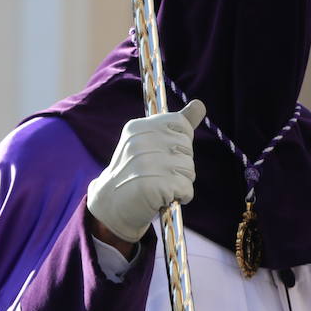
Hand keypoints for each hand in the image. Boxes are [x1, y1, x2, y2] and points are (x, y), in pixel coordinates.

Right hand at [87, 101, 203, 248]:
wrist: (110, 206)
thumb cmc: (135, 173)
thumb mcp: (151, 143)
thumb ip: (177, 126)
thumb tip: (200, 104)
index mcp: (138, 127)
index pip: (180, 123)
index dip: (181, 142)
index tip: (165, 153)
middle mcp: (140, 142)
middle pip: (187, 148)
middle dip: (181, 165)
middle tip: (159, 175)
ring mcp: (145, 164)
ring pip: (189, 169)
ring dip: (181, 183)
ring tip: (160, 187)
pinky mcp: (152, 186)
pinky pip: (186, 188)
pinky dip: (181, 196)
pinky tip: (163, 198)